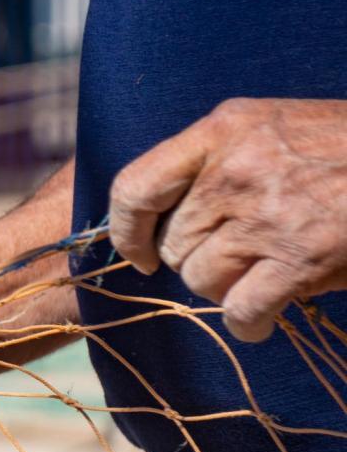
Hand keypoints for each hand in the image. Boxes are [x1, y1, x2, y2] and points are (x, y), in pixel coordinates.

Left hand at [109, 98, 346, 341]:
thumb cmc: (344, 148)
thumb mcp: (273, 128)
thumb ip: (215, 162)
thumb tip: (157, 221)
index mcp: (222, 129)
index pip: (134, 187)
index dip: (127, 230)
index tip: (141, 252)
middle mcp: (235, 169)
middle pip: (175, 244)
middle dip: (199, 260)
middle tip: (243, 254)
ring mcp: (266, 215)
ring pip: (201, 280)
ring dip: (226, 289)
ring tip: (263, 274)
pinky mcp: (298, 258)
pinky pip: (239, 310)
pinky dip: (250, 323)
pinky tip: (265, 317)